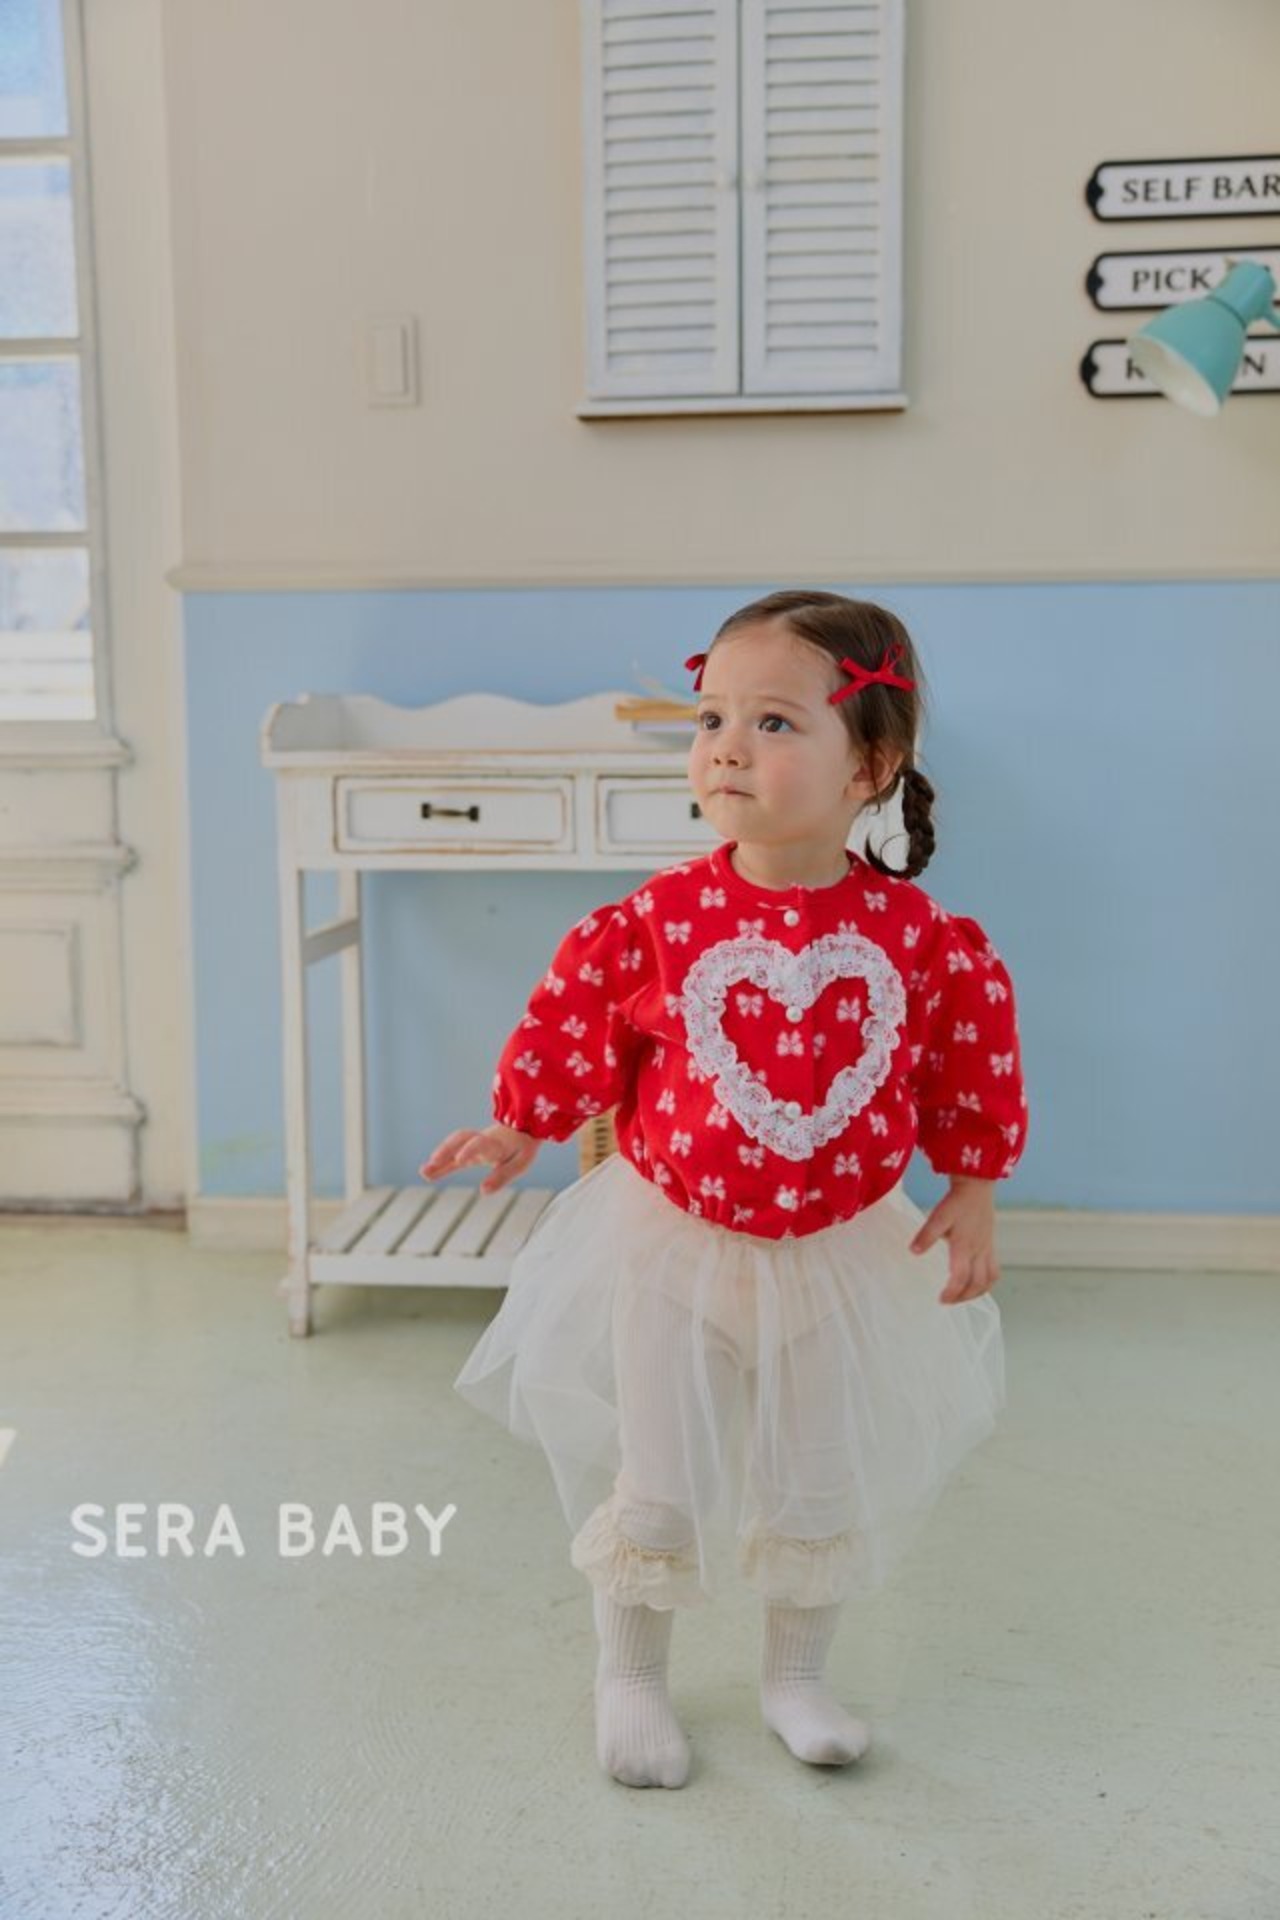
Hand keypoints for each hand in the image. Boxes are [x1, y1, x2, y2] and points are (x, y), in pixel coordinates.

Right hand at [419, 1123, 538, 1195]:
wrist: (522, 1129)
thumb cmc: (521, 1148)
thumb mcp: (519, 1164)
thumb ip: (501, 1176)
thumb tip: (483, 1191)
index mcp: (496, 1142)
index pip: (481, 1143)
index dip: (470, 1150)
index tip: (459, 1160)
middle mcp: (482, 1139)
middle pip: (462, 1138)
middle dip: (447, 1150)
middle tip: (433, 1163)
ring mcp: (473, 1143)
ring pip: (454, 1144)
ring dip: (440, 1156)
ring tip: (424, 1172)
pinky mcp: (468, 1149)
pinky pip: (453, 1155)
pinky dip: (440, 1164)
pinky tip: (426, 1174)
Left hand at [908, 1176, 1000, 1305]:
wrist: (976, 1187)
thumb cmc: (956, 1202)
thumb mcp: (937, 1217)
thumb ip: (926, 1235)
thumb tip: (914, 1252)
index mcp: (964, 1245)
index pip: (961, 1277)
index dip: (952, 1292)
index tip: (941, 1299)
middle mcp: (979, 1250)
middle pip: (977, 1283)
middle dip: (963, 1297)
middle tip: (948, 1300)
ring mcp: (987, 1249)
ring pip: (989, 1280)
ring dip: (977, 1293)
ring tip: (962, 1296)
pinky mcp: (991, 1246)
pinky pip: (994, 1271)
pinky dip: (987, 1283)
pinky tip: (976, 1284)